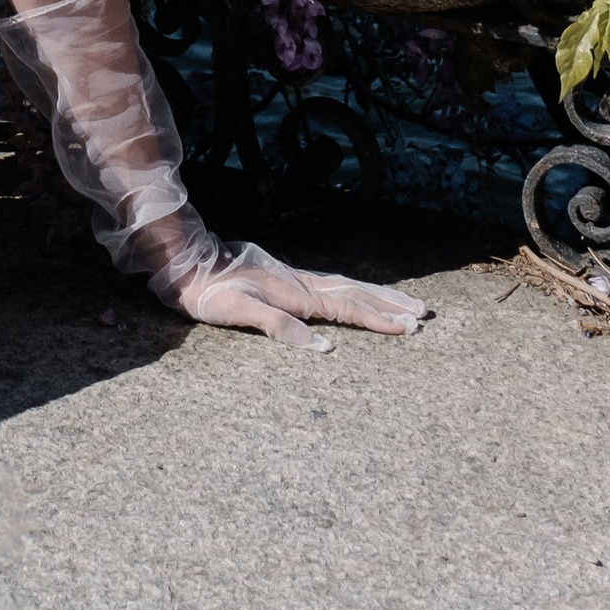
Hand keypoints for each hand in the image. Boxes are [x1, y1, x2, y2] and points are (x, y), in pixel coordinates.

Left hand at [160, 238, 427, 346]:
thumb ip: (278, 326)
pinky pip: (329, 287)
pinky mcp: (284, 280)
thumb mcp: (238, 311)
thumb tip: (323, 347)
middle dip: (389, 305)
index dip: (379, 319)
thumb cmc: (209, 292)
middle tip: (423, 313)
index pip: (347, 309)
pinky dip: (351, 292)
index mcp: (296, 294)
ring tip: (403, 302)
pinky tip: (355, 296)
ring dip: (375, 295)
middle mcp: (300, 284)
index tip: (411, 327)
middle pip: (354, 294)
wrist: (186, 262)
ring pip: (345, 287)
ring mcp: (293, 280)